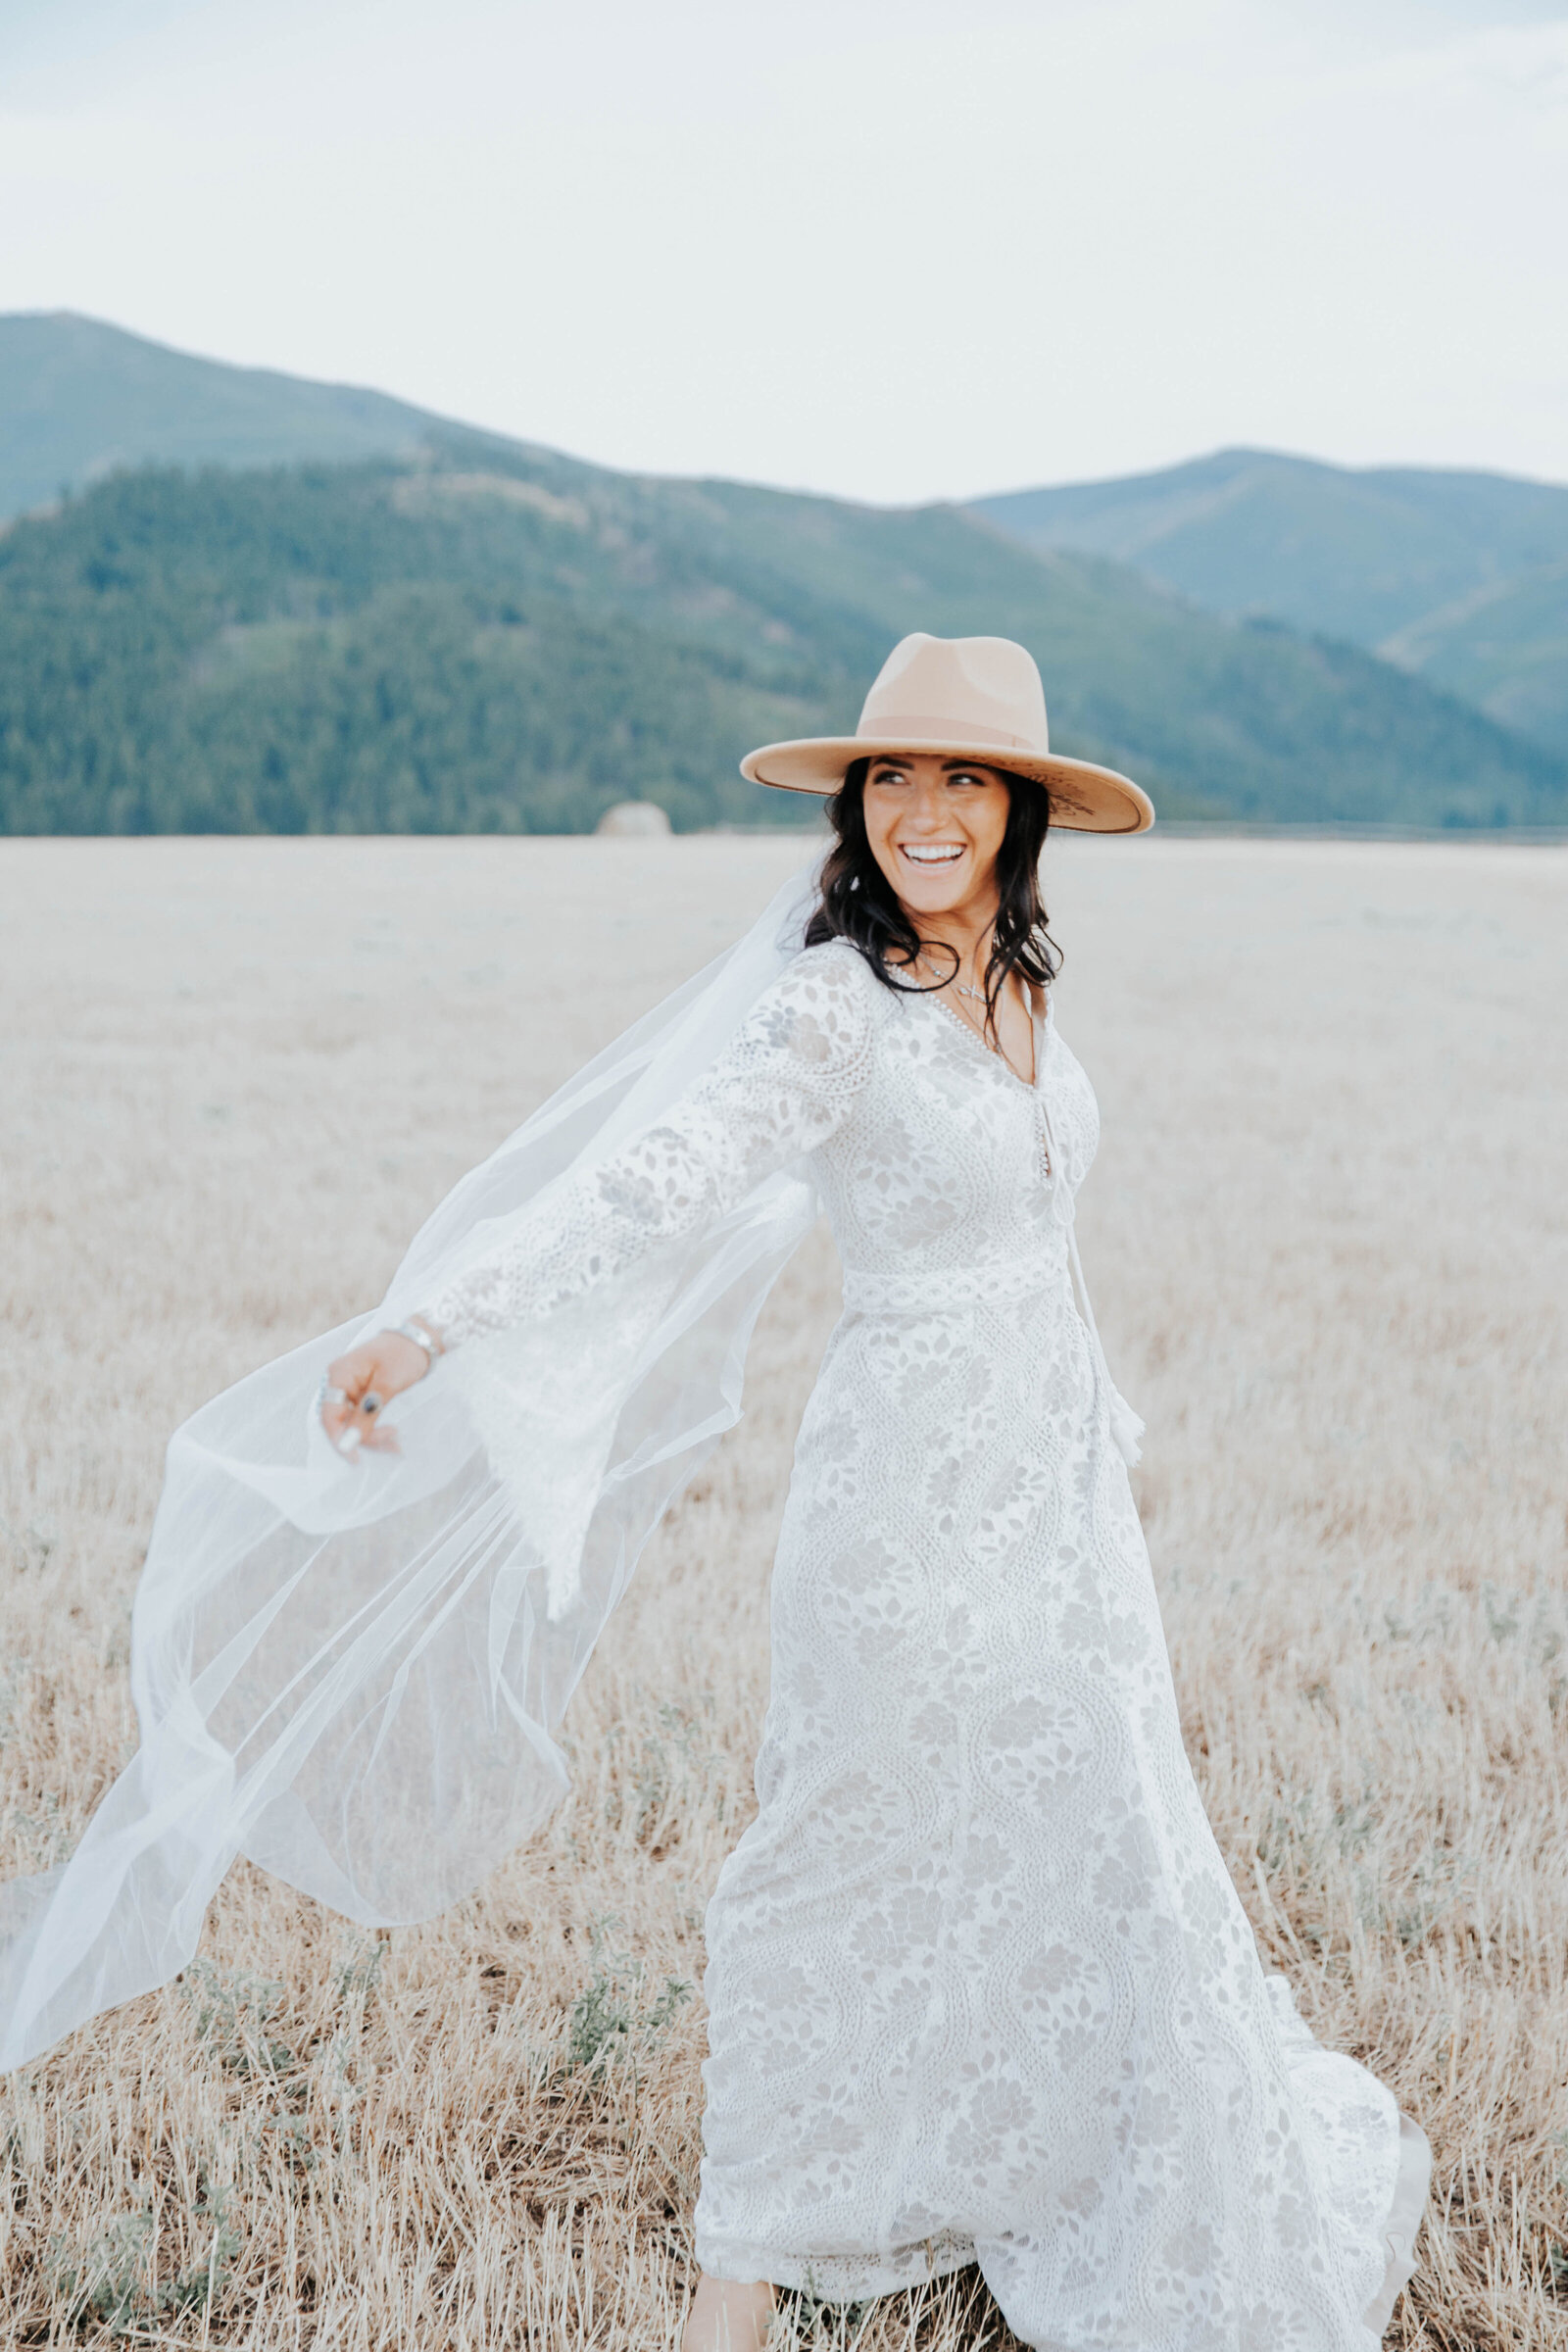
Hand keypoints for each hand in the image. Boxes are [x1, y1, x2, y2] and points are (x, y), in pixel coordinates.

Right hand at [319, 1327, 437, 1456]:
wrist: (420, 1339)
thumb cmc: (403, 1354)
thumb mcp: (387, 1385)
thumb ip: (366, 1415)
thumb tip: (349, 1442)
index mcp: (339, 1375)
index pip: (329, 1416)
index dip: (339, 1440)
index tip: (355, 1459)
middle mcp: (339, 1382)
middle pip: (340, 1423)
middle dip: (363, 1439)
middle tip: (392, 1443)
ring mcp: (349, 1389)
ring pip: (352, 1424)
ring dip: (372, 1437)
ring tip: (396, 1444)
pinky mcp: (361, 1395)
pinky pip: (362, 1419)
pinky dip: (375, 1430)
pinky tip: (392, 1438)